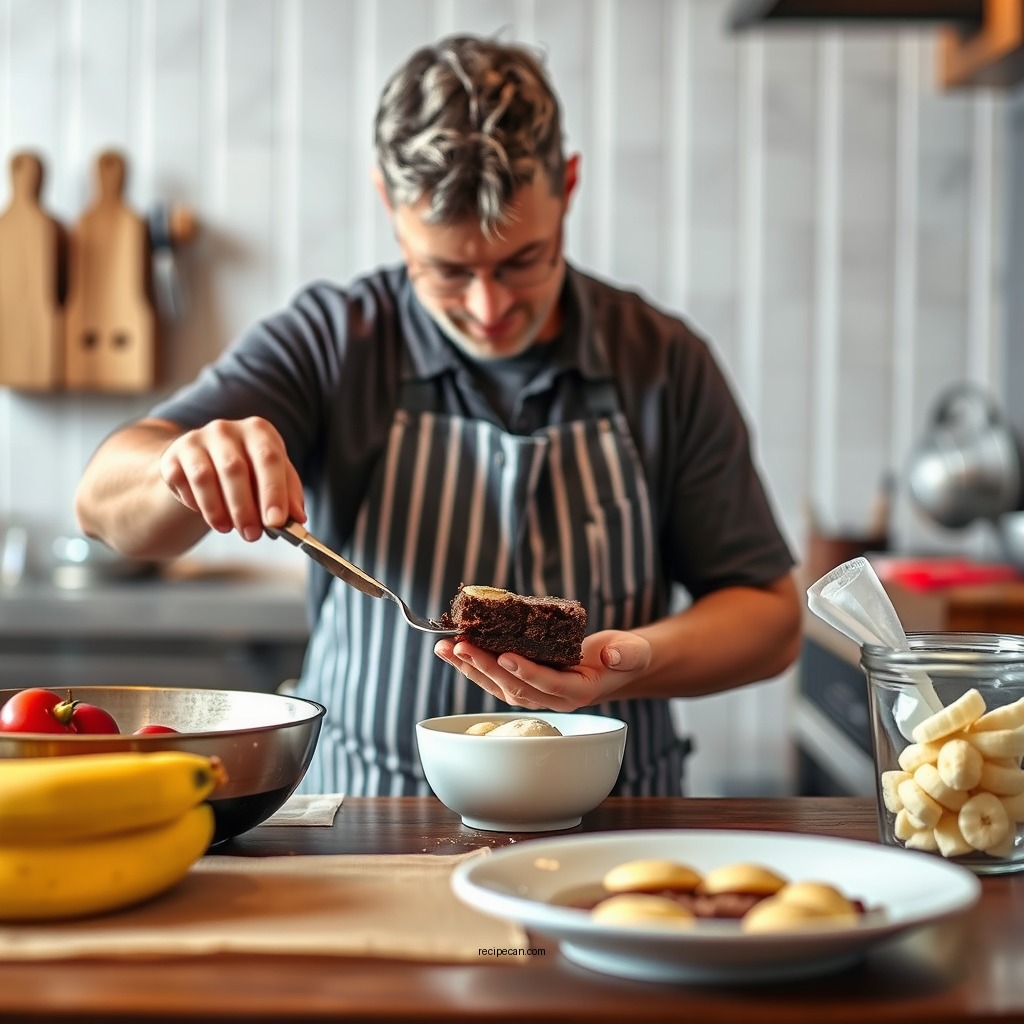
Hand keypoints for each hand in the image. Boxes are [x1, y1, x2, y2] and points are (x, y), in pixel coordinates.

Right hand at [158, 417, 305, 540]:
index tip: (277, 521)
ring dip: (217, 510)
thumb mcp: (273, 477)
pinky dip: (196, 504)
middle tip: (252, 535)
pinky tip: (209, 515)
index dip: (274, 492)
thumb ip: (288, 495)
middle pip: (235, 469)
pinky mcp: (173, 456)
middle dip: (245, 508)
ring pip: (204, 477)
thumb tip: (298, 518)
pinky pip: (183, 483)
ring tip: (228, 529)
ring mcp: (196, 439)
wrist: (206, 461)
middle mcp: (226, 429)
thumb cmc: (249, 471)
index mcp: (259, 431)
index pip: (269, 458)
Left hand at [433, 630, 651, 710]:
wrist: (617, 665)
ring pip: (498, 685)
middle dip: (485, 667)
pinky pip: (494, 677)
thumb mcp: (633, 651)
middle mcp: (553, 697)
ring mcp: (536, 693)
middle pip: (514, 686)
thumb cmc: (624, 656)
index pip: (548, 683)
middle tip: (461, 646)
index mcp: (578, 691)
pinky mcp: (524, 682)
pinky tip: (454, 651)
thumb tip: (612, 654)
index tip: (505, 655)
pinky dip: (472, 664)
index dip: (526, 671)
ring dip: (469, 667)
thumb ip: (627, 653)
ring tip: (446, 647)